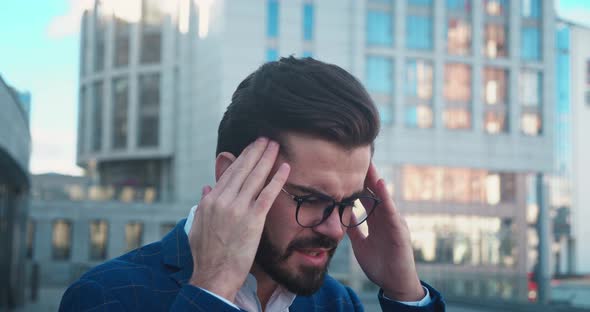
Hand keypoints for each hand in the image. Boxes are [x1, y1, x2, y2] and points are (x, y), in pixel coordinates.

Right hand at [187, 138, 289, 301]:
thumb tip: (207, 186)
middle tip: (266, 139)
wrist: (214, 274)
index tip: (250, 148)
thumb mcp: (197, 225)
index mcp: (211, 200)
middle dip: (255, 151)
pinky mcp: (253, 219)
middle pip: (243, 169)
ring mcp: (239, 208)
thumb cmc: (206, 254)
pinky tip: (285, 167)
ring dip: (266, 158)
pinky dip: (277, 179)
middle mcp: (224, 200)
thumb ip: (203, 204)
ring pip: (255, 177)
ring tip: (275, 145)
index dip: (241, 158)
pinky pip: (268, 194)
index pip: (229, 173)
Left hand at [347, 163, 424, 300]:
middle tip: (355, 154)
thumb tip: (341, 216)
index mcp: (375, 220)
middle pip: (373, 191)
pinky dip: (385, 197)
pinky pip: (390, 211)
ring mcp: (393, 222)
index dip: (356, 181)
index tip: (345, 165)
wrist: (395, 284)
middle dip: (364, 174)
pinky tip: (379, 184)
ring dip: (374, 179)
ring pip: (382, 196)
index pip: (364, 196)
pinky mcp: (398, 230)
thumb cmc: (380, 264)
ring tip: (367, 162)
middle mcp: (385, 217)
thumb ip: (354, 229)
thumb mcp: (360, 244)